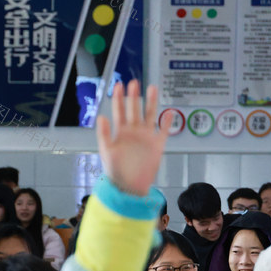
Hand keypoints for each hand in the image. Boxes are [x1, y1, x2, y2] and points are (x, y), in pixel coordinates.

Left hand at [95, 80, 166, 196]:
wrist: (130, 187)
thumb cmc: (116, 171)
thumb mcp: (106, 152)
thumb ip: (104, 134)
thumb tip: (102, 116)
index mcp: (120, 132)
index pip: (119, 111)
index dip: (119, 98)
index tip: (119, 85)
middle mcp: (134, 132)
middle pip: (135, 109)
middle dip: (134, 96)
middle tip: (134, 83)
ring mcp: (146, 137)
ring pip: (150, 116)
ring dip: (151, 103)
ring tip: (153, 89)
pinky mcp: (157, 146)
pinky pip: (163, 132)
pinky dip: (167, 123)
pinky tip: (169, 113)